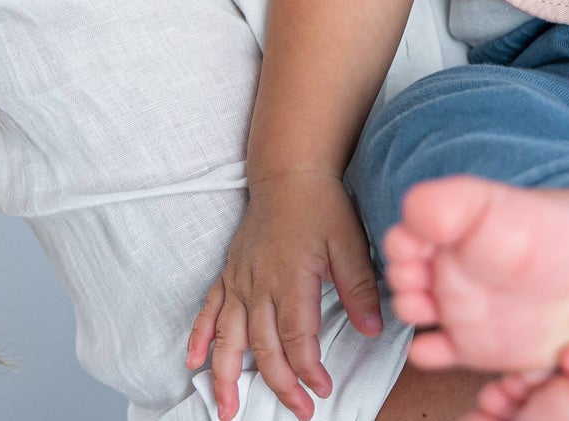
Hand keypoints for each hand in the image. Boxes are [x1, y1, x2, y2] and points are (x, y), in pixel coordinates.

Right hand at [187, 172, 383, 420]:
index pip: (297, 338)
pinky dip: (200, 337)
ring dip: (226, 377)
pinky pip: (209, 310)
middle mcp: (259, 285)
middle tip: (298, 411)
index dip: (308, 370)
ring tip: (227, 410)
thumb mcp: (350, 242)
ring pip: (228, 338)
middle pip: (263, 347)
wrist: (290, 172)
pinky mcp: (229, 272)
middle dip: (279, 385)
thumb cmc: (322, 205)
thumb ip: (360, 287)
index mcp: (290, 279)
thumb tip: (373, 329)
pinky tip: (194, 362)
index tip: (322, 390)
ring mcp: (239, 280)